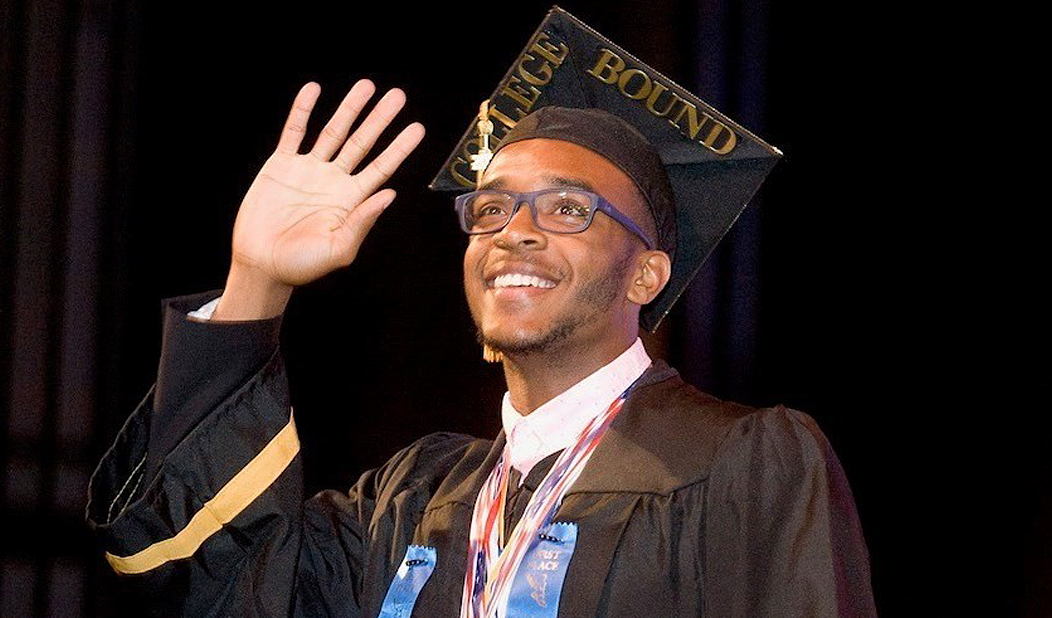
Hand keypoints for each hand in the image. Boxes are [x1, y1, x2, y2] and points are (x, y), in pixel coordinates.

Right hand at [213, 80, 424, 319]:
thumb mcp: (338, 249)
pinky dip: (302, 110)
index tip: (418, 128)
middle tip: (398, 96)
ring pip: (333, 132)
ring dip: (349, 109)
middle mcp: (333, 181)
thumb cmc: (302, 265)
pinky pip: (293, 132)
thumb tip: (391, 194)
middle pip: (362, 142)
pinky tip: (313, 90)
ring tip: (366, 86)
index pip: (382, 167)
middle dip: (380, 119)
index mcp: (351, 200)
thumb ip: (363, 221)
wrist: (262, 265)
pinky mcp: (281, 166)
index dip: (399, 147)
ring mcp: (308, 170)